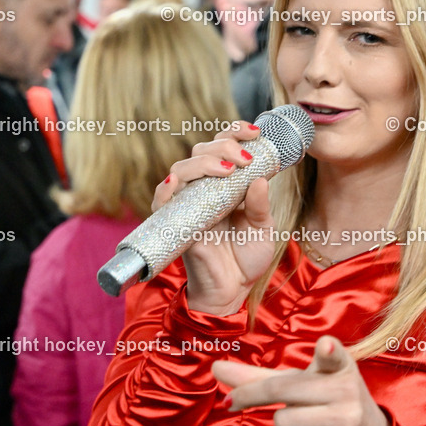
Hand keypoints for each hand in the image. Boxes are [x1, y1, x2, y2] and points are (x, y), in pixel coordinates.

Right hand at [153, 122, 275, 315]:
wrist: (232, 292)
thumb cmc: (245, 259)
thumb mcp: (263, 228)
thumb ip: (260, 205)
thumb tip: (260, 178)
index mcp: (224, 186)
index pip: (222, 148)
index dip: (234, 132)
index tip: (255, 132)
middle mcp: (203, 191)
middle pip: (200, 152)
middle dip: (222, 145)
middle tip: (244, 157)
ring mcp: (187, 206)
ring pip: (181, 169)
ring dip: (202, 162)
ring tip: (228, 169)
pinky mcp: (175, 225)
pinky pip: (162, 202)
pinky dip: (166, 189)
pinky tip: (177, 182)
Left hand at [212, 336, 389, 425]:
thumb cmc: (324, 401)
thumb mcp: (302, 381)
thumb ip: (259, 376)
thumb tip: (215, 367)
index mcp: (339, 366)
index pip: (335, 356)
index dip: (329, 350)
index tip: (326, 345)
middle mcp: (346, 390)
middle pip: (280, 390)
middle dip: (252, 396)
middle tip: (233, 401)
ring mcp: (345, 421)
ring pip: (283, 421)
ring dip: (282, 423)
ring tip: (304, 420)